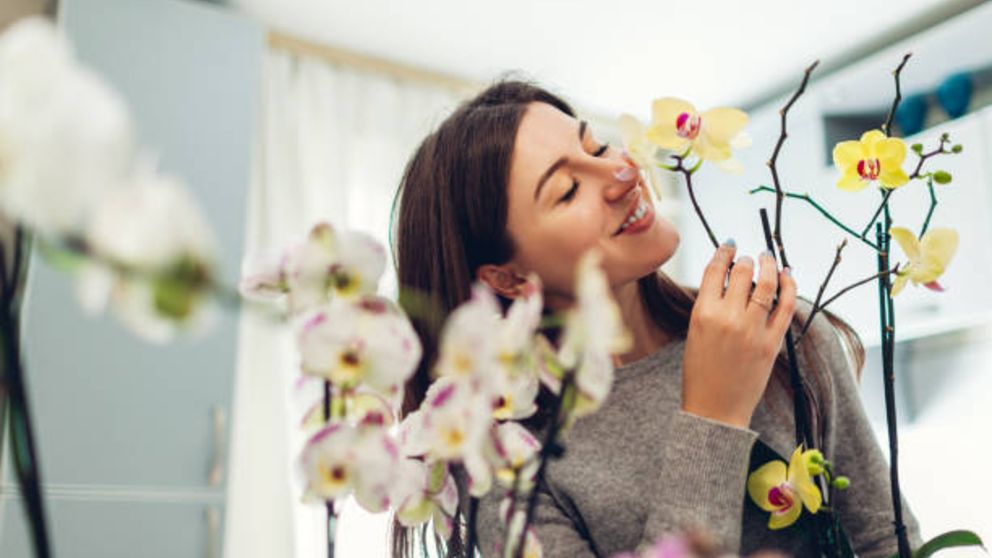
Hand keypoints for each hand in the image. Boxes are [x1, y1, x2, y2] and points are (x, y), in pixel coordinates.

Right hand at [681, 241, 796, 427]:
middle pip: (741, 272)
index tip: (729, 245)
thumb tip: (727, 277)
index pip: (714, 269)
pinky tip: (788, 275)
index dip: (724, 251)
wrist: (714, 409)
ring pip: (766, 283)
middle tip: (748, 258)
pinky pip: (785, 305)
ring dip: (768, 264)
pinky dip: (789, 285)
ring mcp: (752, 329)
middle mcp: (728, 318)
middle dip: (746, 259)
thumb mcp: (695, 332)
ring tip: (768, 258)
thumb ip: (710, 305)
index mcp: (702, 313)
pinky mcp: (772, 342)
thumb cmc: (700, 372)